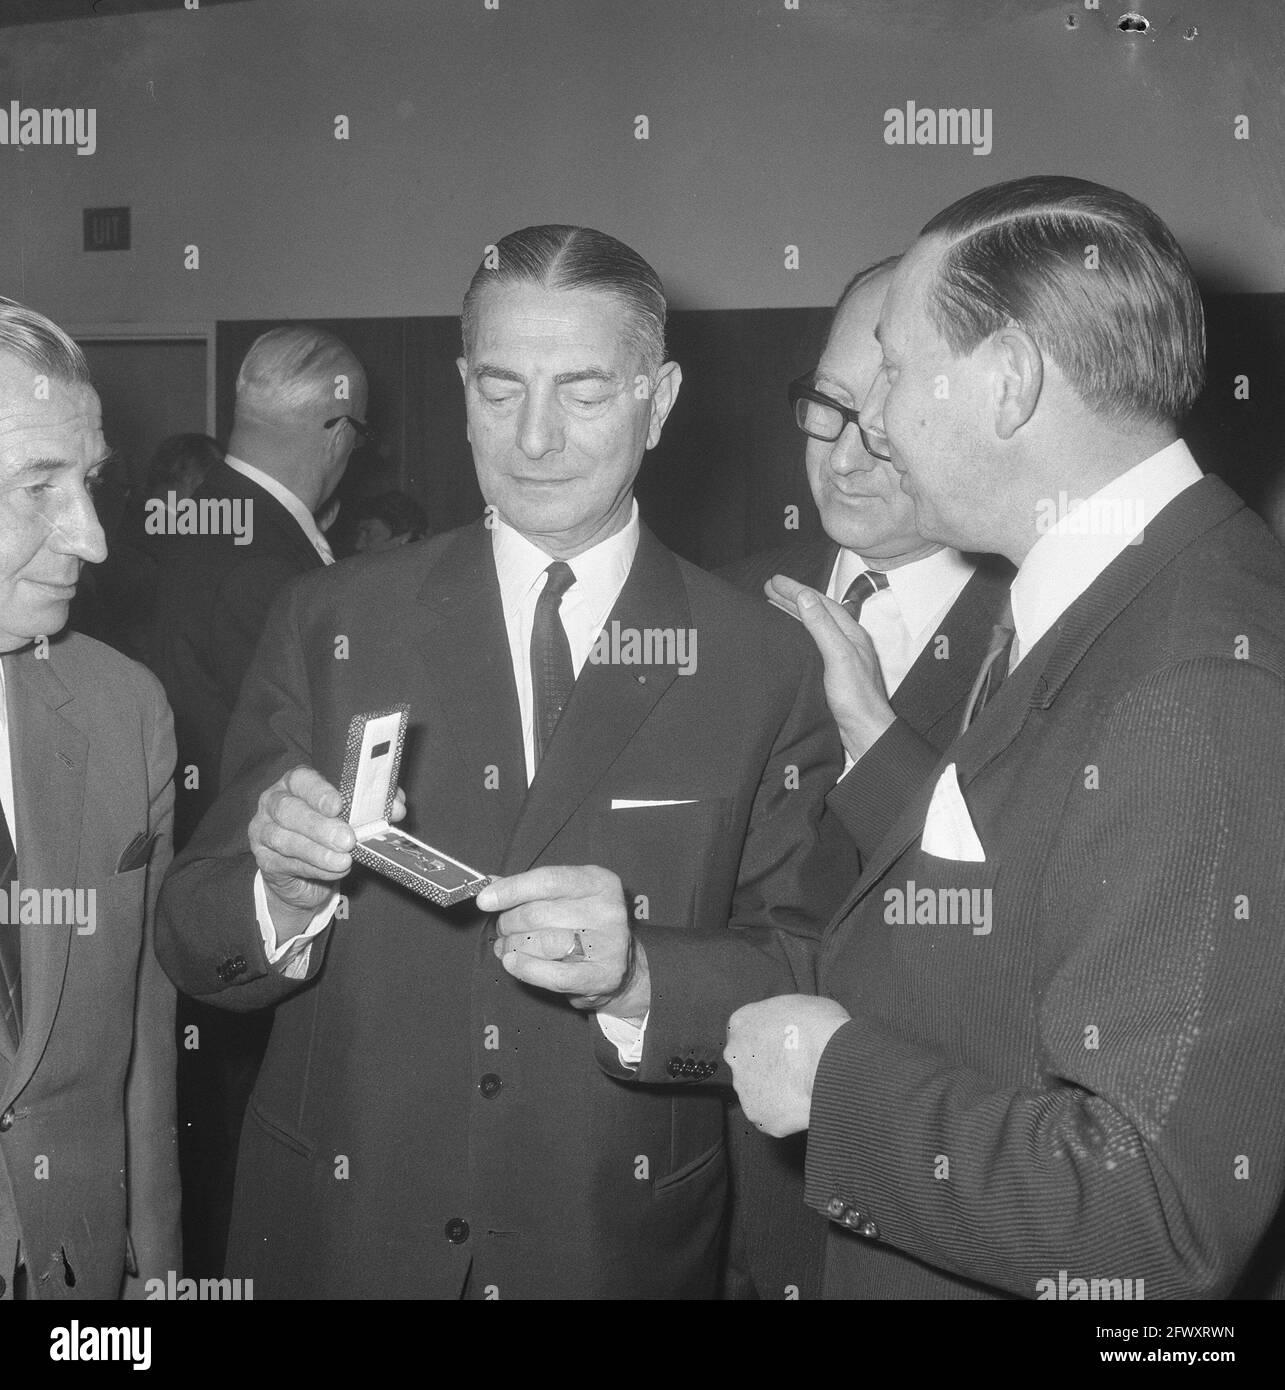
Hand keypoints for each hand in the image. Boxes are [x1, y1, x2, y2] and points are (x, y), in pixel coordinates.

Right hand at [249, 766, 405, 938]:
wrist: (305, 873)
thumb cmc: (331, 831)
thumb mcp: (352, 815)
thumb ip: (373, 806)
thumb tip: (398, 807)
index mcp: (296, 783)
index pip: (302, 779)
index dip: (319, 791)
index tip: (338, 805)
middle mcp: (274, 802)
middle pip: (289, 810)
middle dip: (320, 825)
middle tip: (347, 839)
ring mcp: (264, 831)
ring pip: (285, 839)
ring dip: (318, 851)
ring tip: (344, 860)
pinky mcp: (264, 860)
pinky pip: (288, 864)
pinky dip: (314, 868)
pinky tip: (334, 872)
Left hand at [477, 865, 649, 1018]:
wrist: (621, 967)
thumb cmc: (584, 925)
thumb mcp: (564, 897)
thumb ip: (530, 889)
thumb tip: (491, 884)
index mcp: (598, 881)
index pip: (548, 880)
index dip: (511, 890)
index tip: (485, 900)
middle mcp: (608, 909)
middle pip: (539, 913)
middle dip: (509, 922)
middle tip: (502, 929)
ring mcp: (609, 944)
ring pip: (543, 943)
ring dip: (514, 946)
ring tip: (506, 947)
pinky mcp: (603, 976)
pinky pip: (553, 974)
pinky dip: (526, 969)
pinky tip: (512, 963)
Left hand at [724, 994, 850, 1136]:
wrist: (831, 1064)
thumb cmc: (821, 1029)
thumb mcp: (802, 1004)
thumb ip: (785, 1017)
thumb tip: (795, 1025)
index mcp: (742, 1022)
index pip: (746, 1032)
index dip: (767, 1039)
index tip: (783, 1045)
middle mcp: (735, 1055)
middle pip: (748, 1062)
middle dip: (767, 1065)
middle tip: (794, 1067)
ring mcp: (745, 1088)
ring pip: (757, 1091)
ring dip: (775, 1090)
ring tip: (803, 1086)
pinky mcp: (759, 1116)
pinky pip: (771, 1116)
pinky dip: (786, 1113)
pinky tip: (804, 1103)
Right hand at [765, 574, 895, 761]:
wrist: (864, 732)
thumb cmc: (855, 697)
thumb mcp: (838, 656)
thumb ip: (822, 626)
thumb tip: (805, 597)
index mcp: (850, 633)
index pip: (819, 602)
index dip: (796, 590)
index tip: (775, 581)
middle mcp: (846, 641)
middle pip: (816, 611)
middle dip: (793, 597)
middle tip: (769, 587)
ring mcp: (839, 656)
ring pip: (813, 626)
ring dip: (793, 613)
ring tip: (773, 605)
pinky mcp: (831, 672)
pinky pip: (810, 642)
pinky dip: (796, 632)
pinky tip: (787, 636)